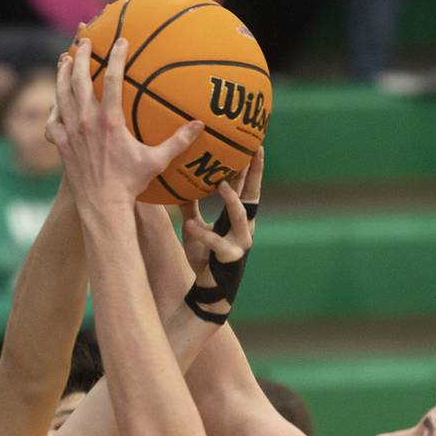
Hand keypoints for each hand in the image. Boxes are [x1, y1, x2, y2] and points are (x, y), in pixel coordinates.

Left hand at [46, 38, 202, 212]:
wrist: (102, 206)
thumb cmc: (130, 184)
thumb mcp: (156, 161)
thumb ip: (178, 141)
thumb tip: (199, 125)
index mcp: (109, 121)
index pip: (113, 79)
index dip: (118, 57)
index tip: (122, 41)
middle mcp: (86, 122)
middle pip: (79, 79)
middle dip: (81, 55)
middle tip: (83, 40)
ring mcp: (70, 133)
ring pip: (61, 95)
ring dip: (62, 74)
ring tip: (63, 60)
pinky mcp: (60, 146)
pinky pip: (52, 121)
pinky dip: (53, 109)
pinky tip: (56, 103)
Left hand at [179, 146, 263, 273]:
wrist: (207, 288)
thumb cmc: (204, 255)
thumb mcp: (195, 227)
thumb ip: (191, 208)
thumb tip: (180, 186)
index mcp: (237, 218)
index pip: (247, 188)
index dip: (252, 169)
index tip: (255, 147)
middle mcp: (244, 227)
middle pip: (252, 196)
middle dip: (254, 174)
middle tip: (254, 153)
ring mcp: (240, 242)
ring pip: (239, 216)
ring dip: (231, 199)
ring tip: (221, 184)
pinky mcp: (230, 256)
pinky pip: (215, 242)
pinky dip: (202, 232)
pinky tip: (189, 225)